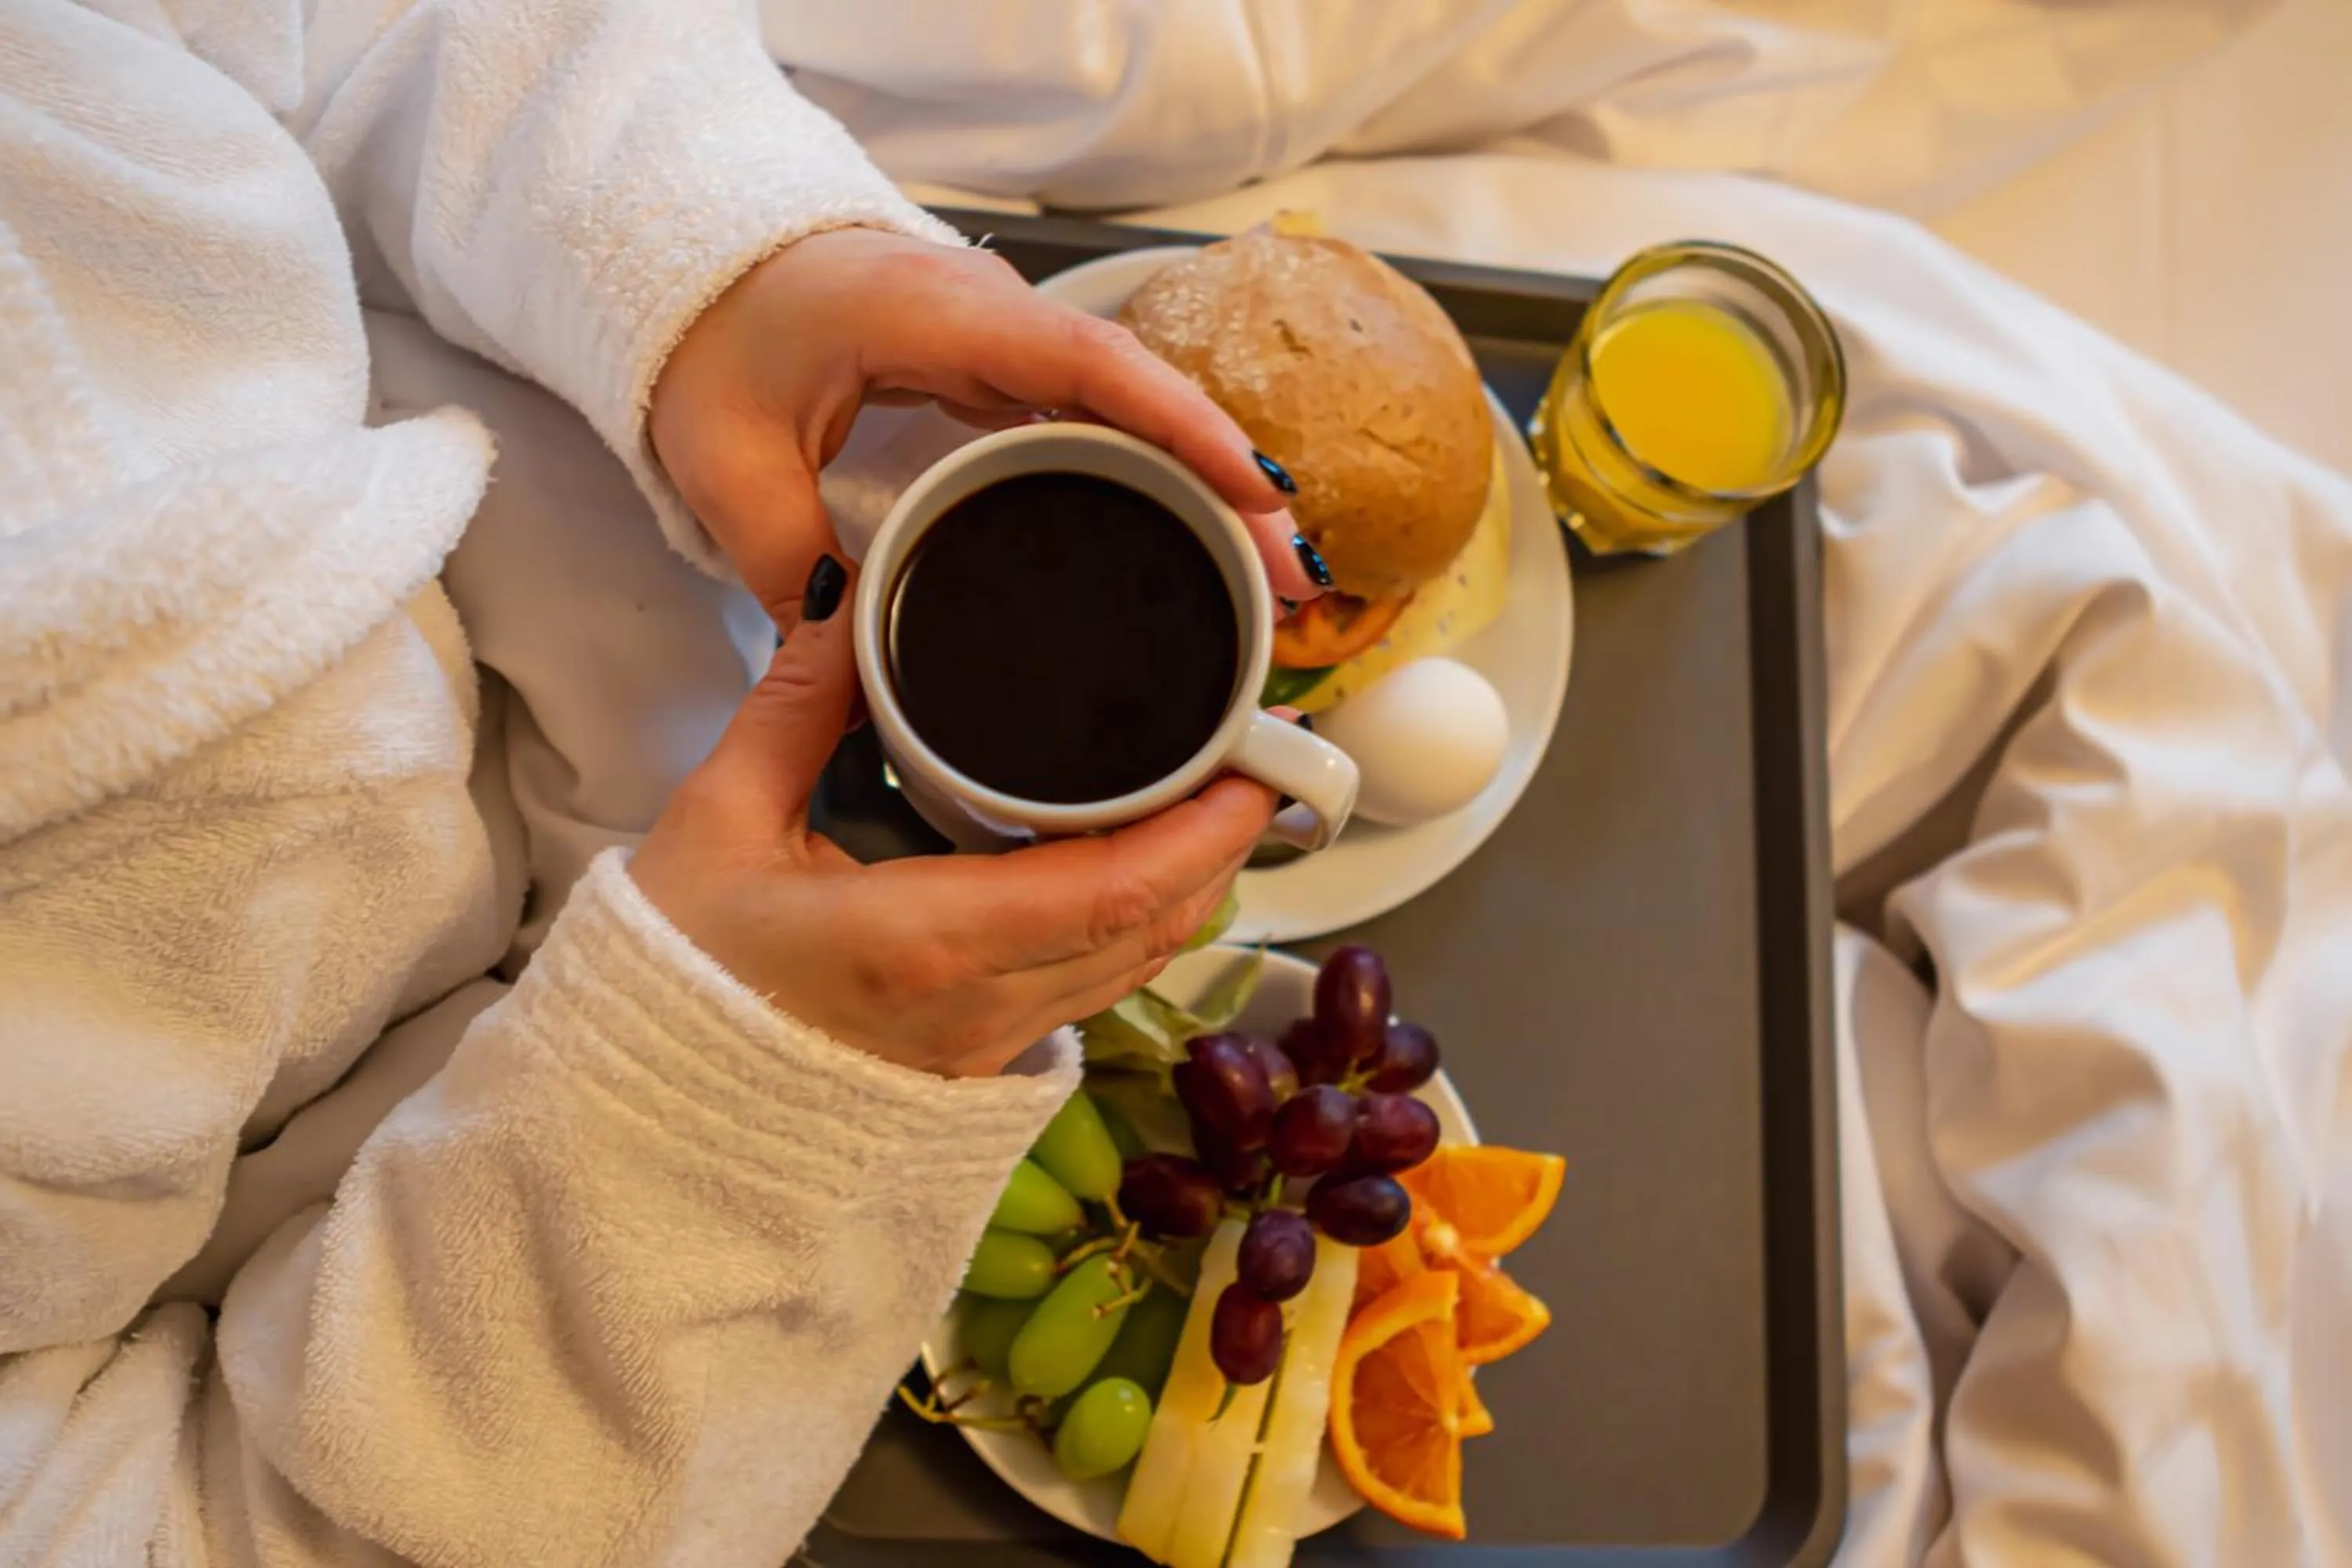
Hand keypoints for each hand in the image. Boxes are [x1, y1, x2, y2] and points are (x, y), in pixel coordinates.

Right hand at [627, 558, 1276, 1077]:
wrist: (638, 1115)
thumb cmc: (673, 978)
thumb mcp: (720, 821)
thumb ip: (800, 702)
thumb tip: (849, 596)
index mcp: (929, 944)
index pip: (1116, 890)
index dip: (1206, 831)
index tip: (1255, 765)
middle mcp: (980, 1008)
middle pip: (1153, 928)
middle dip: (1224, 847)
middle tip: (1258, 756)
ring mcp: (985, 1047)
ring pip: (1134, 968)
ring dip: (1190, 888)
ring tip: (1217, 799)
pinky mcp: (976, 1062)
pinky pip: (1093, 993)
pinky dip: (1139, 928)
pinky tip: (1141, 869)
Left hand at [649, 227, 1319, 622]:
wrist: (698, 275)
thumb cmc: (711, 341)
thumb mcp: (729, 459)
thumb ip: (786, 555)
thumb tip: (852, 651)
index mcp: (937, 314)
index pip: (1089, 363)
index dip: (1182, 427)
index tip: (1253, 493)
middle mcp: (994, 317)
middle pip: (1141, 397)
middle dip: (1227, 486)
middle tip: (1289, 585)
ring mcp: (1008, 342)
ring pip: (1134, 413)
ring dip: (1206, 491)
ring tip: (1267, 584)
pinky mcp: (1007, 374)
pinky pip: (1102, 422)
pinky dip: (1158, 480)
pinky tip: (1195, 546)